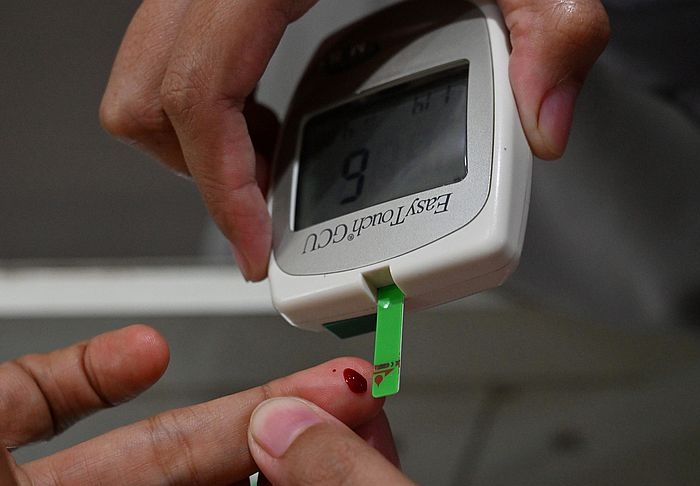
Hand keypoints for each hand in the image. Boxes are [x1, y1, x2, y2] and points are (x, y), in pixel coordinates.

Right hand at [100, 0, 609, 280]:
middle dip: (196, 168)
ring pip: (145, 65)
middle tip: (261, 208)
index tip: (256, 245)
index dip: (219, 185)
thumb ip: (555, 25)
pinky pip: (173, 47)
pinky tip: (266, 110)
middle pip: (144, 86)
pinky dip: (204, 99)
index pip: (198, 89)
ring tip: (265, 162)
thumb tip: (544, 121)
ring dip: (192, 135)